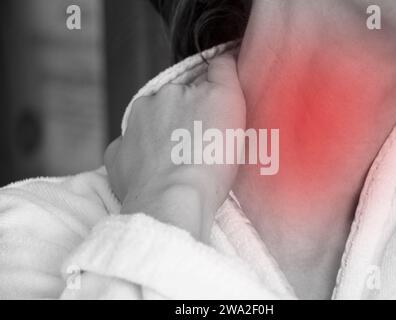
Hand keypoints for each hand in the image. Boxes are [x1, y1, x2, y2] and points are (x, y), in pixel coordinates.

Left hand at [104, 54, 245, 240]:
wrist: (174, 200)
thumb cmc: (206, 157)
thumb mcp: (228, 102)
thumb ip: (223, 71)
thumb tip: (221, 56)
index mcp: (171, 91)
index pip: (195, 85)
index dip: (210, 101)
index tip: (217, 120)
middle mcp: (146, 106)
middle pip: (171, 108)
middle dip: (186, 120)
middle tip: (203, 145)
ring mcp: (128, 135)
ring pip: (150, 129)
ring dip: (164, 139)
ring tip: (183, 163)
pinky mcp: (117, 161)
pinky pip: (130, 153)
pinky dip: (143, 159)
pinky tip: (160, 172)